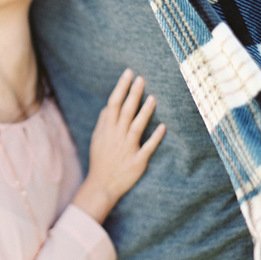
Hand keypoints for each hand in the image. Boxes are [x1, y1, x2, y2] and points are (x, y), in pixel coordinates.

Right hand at [71, 69, 165, 223]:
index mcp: (107, 130)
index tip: (128, 74)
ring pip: (136, 127)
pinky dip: (155, 138)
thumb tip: (108, 106)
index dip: (121, 88)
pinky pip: (147, 148)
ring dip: (144, 112)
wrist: (102, 185)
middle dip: (133, 94)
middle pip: (125, 111)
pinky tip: (163, 127)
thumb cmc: (100, 160)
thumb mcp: (97, 139)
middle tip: (141, 78)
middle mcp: (116, 137)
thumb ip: (103, 122)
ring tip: (153, 98)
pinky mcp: (137, 161)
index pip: (113, 104)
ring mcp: (127, 149)